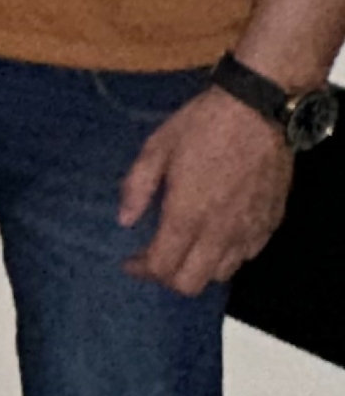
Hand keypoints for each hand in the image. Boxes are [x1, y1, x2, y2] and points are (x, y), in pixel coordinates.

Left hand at [119, 86, 293, 294]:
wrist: (258, 112)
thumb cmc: (202, 126)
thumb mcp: (156, 147)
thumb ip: (137, 187)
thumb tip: (125, 220)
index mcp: (187, 215)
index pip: (162, 267)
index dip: (141, 270)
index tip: (129, 261)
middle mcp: (220, 233)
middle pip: (191, 284)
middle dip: (167, 277)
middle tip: (154, 258)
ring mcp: (249, 231)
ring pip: (221, 275)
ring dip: (197, 268)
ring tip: (183, 247)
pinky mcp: (271, 224)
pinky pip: (246, 256)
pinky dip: (226, 256)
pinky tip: (214, 236)